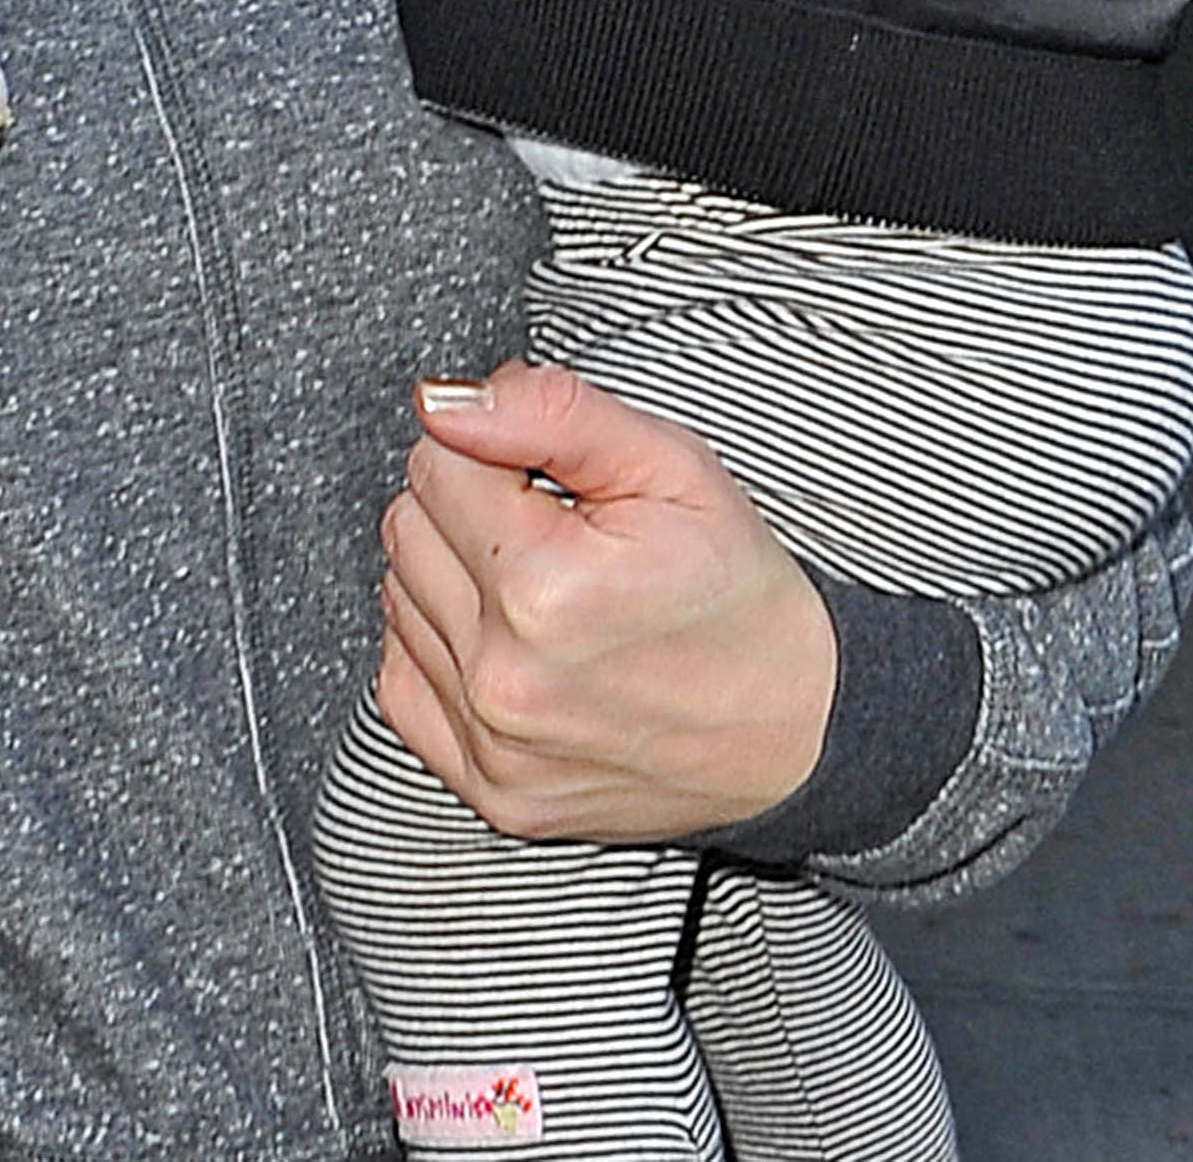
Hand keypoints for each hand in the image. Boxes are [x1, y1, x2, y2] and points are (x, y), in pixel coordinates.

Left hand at [375, 358, 837, 842]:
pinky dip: (444, 649)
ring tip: (547, 589)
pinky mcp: (489, 791)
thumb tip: (443, 401)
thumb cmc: (736, 592)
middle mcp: (505, 675)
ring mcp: (493, 745)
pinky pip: (401, 682)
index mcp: (546, 584)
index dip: (497, 452)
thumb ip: (549, 413)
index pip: (435, 461)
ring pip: (400, 598)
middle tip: (557, 530)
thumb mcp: (671, 465)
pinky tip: (511, 641)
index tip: (551, 480)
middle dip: (471, 507)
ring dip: (458, 577)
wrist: (793, 726)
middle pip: (408, 526)